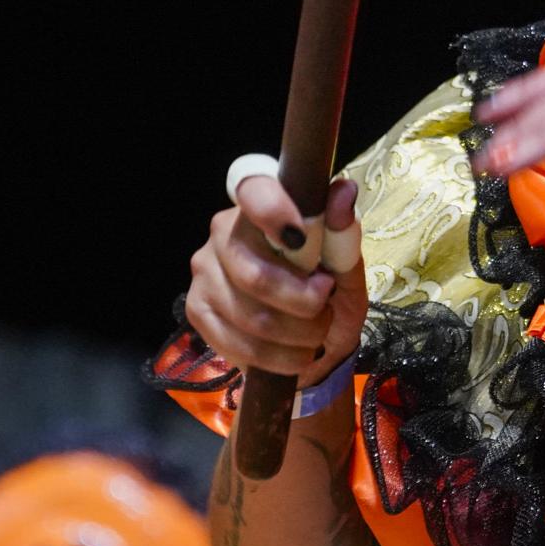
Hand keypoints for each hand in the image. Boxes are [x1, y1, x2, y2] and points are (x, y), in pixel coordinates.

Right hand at [185, 176, 364, 377]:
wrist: (314, 341)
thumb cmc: (329, 293)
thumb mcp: (347, 267)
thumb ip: (342, 235)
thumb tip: (343, 192)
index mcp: (263, 205)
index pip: (252, 187)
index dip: (271, 209)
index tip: (299, 238)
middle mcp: (223, 231)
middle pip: (256, 276)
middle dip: (303, 304)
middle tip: (326, 308)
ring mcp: (204, 272)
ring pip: (252, 318)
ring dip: (297, 335)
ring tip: (315, 332)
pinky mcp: (197, 311)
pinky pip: (240, 345)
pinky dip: (279, 358)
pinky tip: (294, 352)